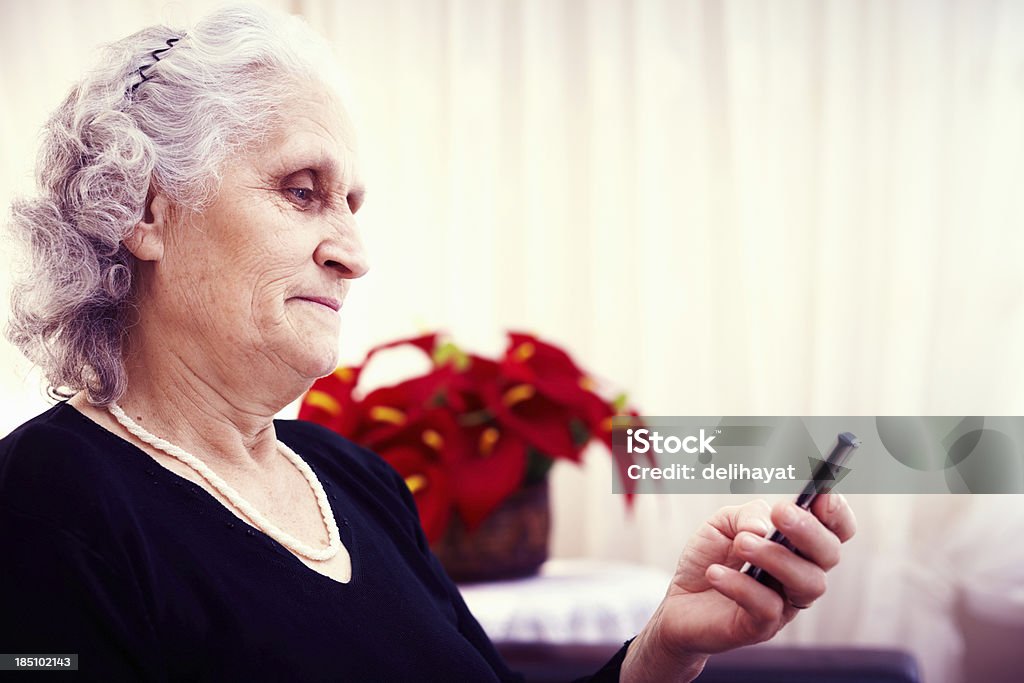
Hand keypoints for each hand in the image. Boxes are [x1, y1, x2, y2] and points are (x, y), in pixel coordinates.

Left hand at [621, 494, 856, 681]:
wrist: (678, 600)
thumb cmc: (710, 557)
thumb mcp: (723, 524)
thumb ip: (747, 515)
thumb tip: (763, 527)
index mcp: (797, 545)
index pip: (836, 530)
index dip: (837, 512)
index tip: (822, 494)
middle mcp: (800, 573)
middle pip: (830, 554)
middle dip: (809, 530)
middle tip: (780, 513)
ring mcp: (785, 603)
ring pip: (809, 583)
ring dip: (776, 556)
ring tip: (742, 543)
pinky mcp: (762, 627)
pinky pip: (767, 607)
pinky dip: (740, 585)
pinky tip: (715, 572)